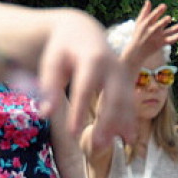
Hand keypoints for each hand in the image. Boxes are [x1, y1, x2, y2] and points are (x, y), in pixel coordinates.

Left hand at [37, 10, 136, 144]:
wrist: (84, 31)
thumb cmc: (63, 49)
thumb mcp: (51, 62)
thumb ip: (48, 86)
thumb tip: (45, 114)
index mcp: (92, 58)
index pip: (86, 88)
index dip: (79, 111)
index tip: (72, 133)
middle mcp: (114, 66)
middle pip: (114, 97)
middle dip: (108, 122)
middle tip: (98, 145)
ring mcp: (124, 74)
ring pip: (127, 102)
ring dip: (122, 125)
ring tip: (117, 146)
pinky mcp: (128, 82)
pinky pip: (131, 103)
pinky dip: (130, 121)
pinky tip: (128, 139)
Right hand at [121, 1, 177, 68]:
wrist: (137, 51)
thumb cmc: (138, 34)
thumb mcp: (139, 23)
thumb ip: (145, 12)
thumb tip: (148, 1)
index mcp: (146, 24)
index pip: (153, 16)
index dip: (158, 11)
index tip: (164, 5)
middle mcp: (152, 30)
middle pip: (159, 25)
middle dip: (163, 22)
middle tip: (169, 18)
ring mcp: (158, 37)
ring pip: (168, 32)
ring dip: (175, 29)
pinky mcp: (162, 43)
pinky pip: (171, 40)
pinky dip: (177, 37)